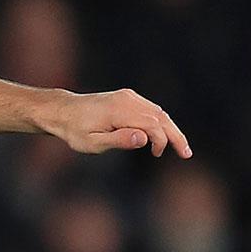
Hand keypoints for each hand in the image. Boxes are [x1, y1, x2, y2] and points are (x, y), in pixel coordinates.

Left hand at [45, 89, 192, 157]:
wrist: (63, 112)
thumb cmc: (75, 132)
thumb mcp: (92, 143)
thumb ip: (118, 140)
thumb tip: (144, 138)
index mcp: (119, 111)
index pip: (151, 124)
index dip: (161, 140)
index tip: (157, 154)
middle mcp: (128, 100)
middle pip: (161, 117)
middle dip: (175, 135)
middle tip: (186, 154)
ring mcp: (129, 96)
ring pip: (158, 112)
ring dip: (170, 129)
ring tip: (179, 148)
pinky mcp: (128, 97)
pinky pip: (150, 109)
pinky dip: (160, 122)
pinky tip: (163, 136)